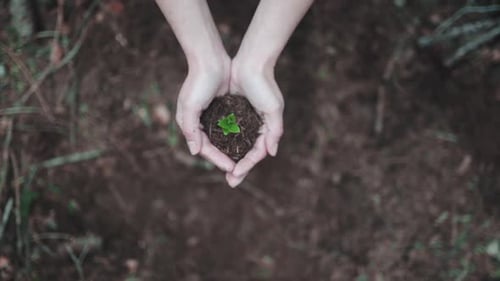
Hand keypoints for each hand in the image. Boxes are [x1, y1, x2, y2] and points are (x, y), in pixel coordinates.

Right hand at [176, 55, 235, 172]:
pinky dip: (236, 137)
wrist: (210, 59)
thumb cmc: (198, 81)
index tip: (232, 168)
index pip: (204, 148)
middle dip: (224, 160)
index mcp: (190, 124)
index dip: (217, 159)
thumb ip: (190, 128)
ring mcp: (211, 116)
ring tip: (243, 162)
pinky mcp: (223, 109)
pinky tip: (247, 144)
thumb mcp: (190, 105)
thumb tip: (194, 151)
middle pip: (213, 147)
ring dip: (231, 151)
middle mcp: (199, 123)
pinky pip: (229, 128)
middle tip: (238, 172)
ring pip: (222, 140)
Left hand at [225, 58, 283, 186]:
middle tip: (231, 182)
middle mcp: (255, 126)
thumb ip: (274, 131)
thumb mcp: (273, 108)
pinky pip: (227, 132)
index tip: (236, 175)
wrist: (252, 62)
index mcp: (266, 128)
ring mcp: (244, 120)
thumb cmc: (264, 84)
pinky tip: (216, 150)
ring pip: (236, 145)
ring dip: (231, 158)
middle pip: (247, 153)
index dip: (247, 165)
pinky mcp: (233, 112)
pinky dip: (224, 143)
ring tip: (223, 170)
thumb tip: (272, 153)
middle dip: (240, 168)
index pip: (257, 153)